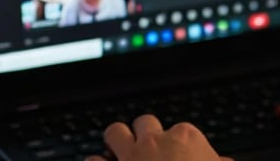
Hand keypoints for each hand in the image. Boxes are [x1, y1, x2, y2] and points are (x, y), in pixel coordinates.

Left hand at [94, 114, 232, 160]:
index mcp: (185, 138)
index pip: (177, 129)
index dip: (173, 143)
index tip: (174, 155)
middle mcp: (155, 141)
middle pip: (143, 123)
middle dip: (142, 135)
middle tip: (145, 151)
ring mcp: (131, 155)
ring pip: (115, 132)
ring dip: (115, 144)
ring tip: (119, 156)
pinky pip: (93, 160)